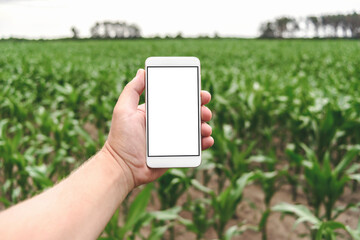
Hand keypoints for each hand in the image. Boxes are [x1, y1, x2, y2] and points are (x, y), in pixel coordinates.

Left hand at [104, 69, 213, 188]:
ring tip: (204, 127)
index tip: (201, 93)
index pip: (177, 100)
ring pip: (195, 129)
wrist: (122, 167)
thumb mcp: (123, 109)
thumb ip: (132, 90)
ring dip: (204, 126)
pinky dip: (204, 143)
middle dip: (201, 110)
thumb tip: (142, 71)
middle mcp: (167, 124)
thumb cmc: (120, 138)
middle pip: (190, 114)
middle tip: (205, 111)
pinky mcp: (177, 153)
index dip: (191, 95)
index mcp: (157, 112)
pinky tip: (207, 140)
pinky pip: (195, 148)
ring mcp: (173, 139)